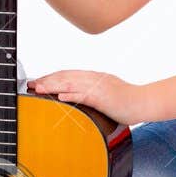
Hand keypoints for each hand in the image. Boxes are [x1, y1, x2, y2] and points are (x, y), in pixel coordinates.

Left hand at [27, 71, 149, 123]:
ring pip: (70, 84)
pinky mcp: (103, 97)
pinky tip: (60, 97)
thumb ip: (90, 93)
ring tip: (38, 89)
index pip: (68, 75)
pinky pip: (84, 95)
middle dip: (46, 80)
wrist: (144, 102)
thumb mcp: (105, 94)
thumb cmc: (127, 101)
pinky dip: (71, 95)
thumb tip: (71, 96)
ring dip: (52, 86)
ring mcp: (98, 87)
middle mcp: (94, 78)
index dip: (51, 77)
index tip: (38, 81)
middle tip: (31, 84)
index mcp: (94, 77)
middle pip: (66, 77)